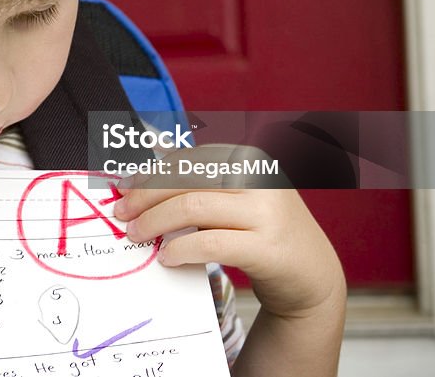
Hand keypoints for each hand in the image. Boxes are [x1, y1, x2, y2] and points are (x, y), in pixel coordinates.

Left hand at [113, 157, 343, 318]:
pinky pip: (210, 243)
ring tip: (138, 235)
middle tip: (123, 215)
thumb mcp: (237, 197)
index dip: (152, 172)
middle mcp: (261, 179)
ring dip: (156, 222)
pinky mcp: (268, 248)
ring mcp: (268, 213)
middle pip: (187, 180)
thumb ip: (201, 182)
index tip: (125, 187)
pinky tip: (167, 256)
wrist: (311, 275)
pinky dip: (181, 249)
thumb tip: (143, 174)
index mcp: (250, 158)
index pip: (189, 159)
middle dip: (147, 197)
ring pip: (194, 208)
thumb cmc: (262, 231)